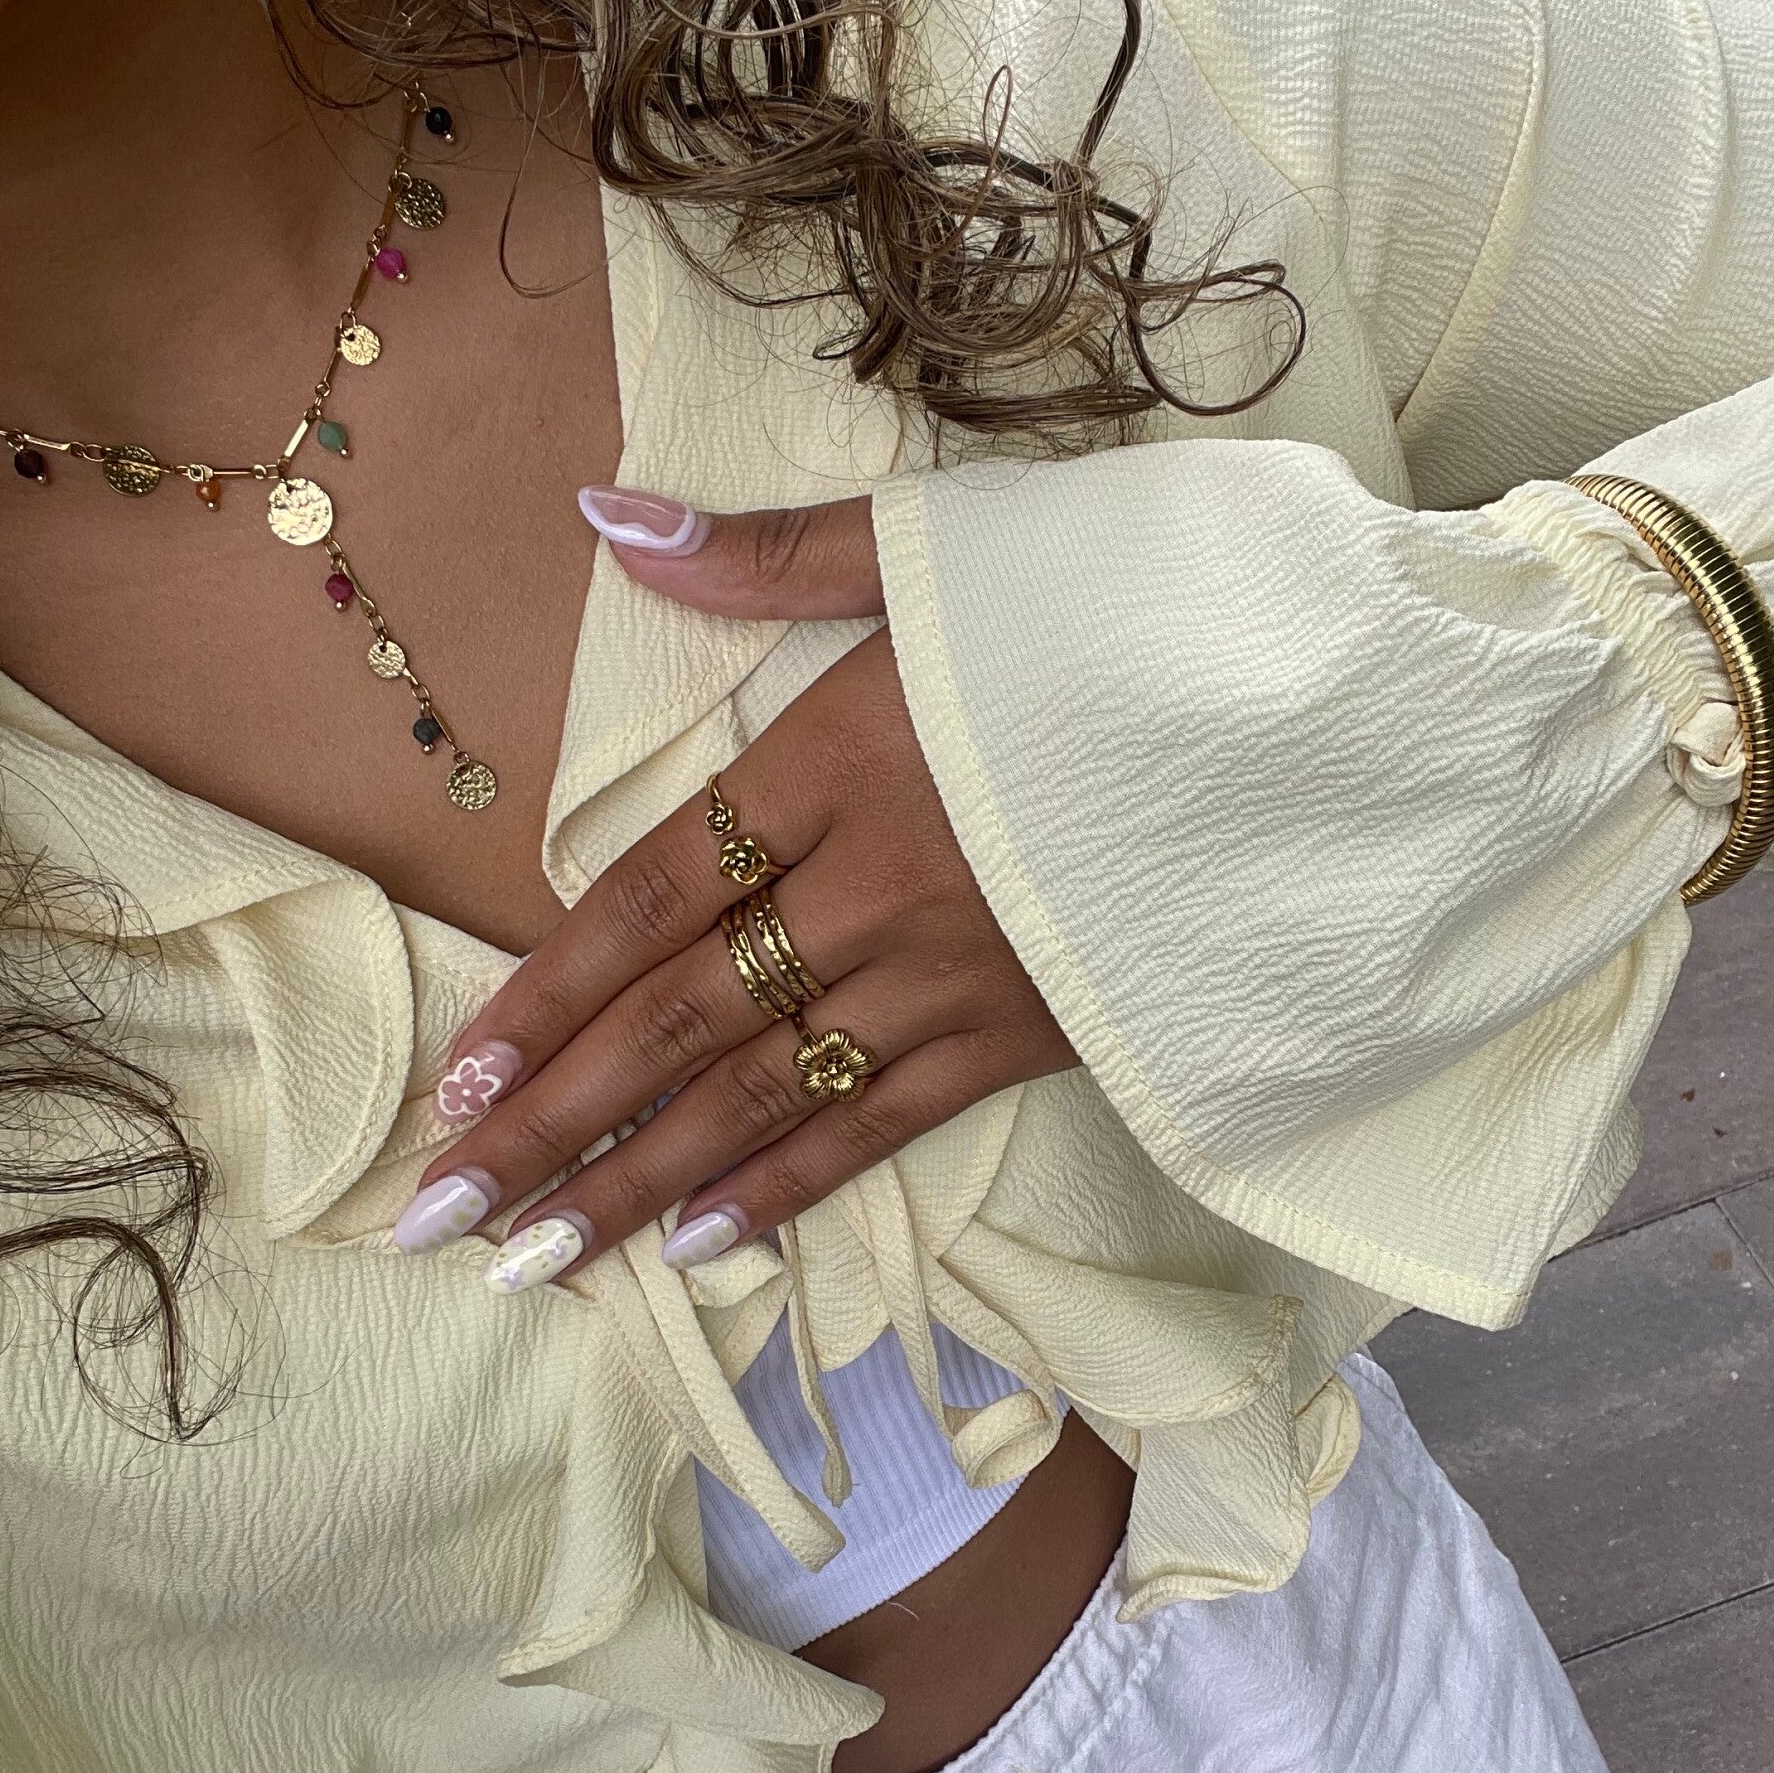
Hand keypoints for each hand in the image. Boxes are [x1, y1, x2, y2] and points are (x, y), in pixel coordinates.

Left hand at [394, 488, 1075, 1286]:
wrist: (1336, 712)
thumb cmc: (1140, 606)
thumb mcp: (952, 547)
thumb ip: (770, 554)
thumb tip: (605, 515)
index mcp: (843, 757)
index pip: (652, 896)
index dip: (546, 996)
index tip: (456, 1080)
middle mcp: (882, 885)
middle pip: (682, 1021)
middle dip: (550, 1126)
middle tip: (437, 1216)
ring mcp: (958, 973)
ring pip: (765, 1096)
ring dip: (637, 1183)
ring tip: (527, 1257)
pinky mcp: (1034, 1034)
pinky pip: (886, 1124)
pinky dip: (792, 1185)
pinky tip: (704, 1241)